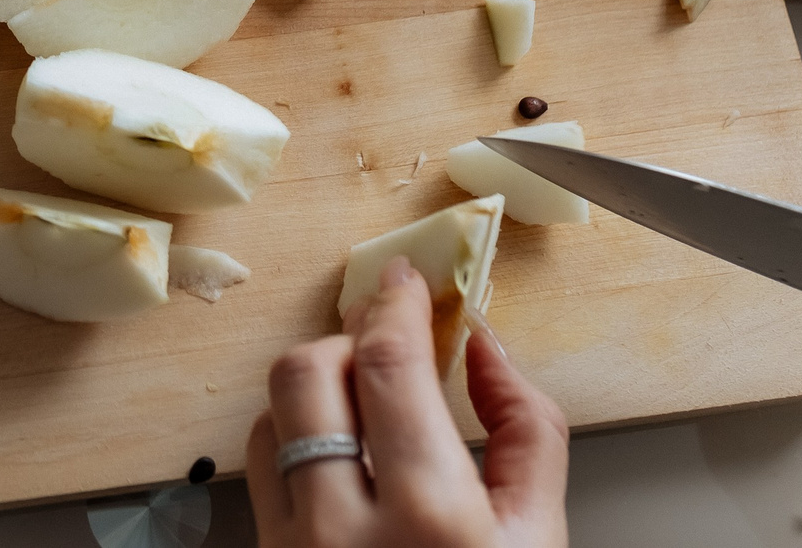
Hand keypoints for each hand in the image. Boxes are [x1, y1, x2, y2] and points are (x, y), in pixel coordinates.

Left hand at [245, 255, 569, 547]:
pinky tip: (339, 458)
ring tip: (366, 407)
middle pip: (305, 372)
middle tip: (386, 344)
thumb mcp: (540, 539)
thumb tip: (483, 347)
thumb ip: (526, 429)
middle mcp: (343, 531)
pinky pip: (261, 473)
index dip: (392, 303)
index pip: (386, 363)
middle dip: (347, 340)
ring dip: (315, 391)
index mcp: (429, 519)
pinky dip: (295, 444)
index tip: (403, 279)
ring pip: (271, 417)